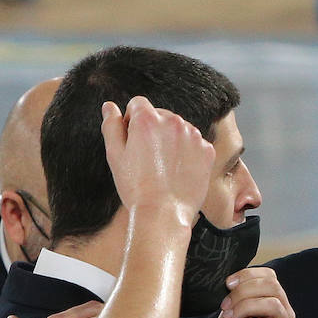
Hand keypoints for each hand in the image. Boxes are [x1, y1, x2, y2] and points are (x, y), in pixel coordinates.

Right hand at [101, 96, 213, 227]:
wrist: (163, 213)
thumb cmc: (135, 187)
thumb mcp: (115, 156)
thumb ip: (111, 126)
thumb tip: (110, 106)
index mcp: (147, 119)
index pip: (138, 104)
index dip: (132, 121)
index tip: (133, 141)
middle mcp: (173, 121)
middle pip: (160, 115)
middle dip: (153, 130)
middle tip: (147, 159)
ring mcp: (193, 135)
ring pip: (179, 129)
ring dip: (171, 140)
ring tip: (163, 167)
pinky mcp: (207, 150)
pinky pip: (195, 143)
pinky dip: (188, 153)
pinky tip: (178, 171)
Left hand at [214, 267, 294, 317]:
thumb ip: (229, 307)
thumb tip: (227, 291)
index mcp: (272, 304)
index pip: (269, 277)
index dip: (248, 274)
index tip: (227, 284)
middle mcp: (283, 314)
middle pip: (272, 286)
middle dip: (244, 290)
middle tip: (225, 305)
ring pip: (273, 304)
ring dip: (246, 307)